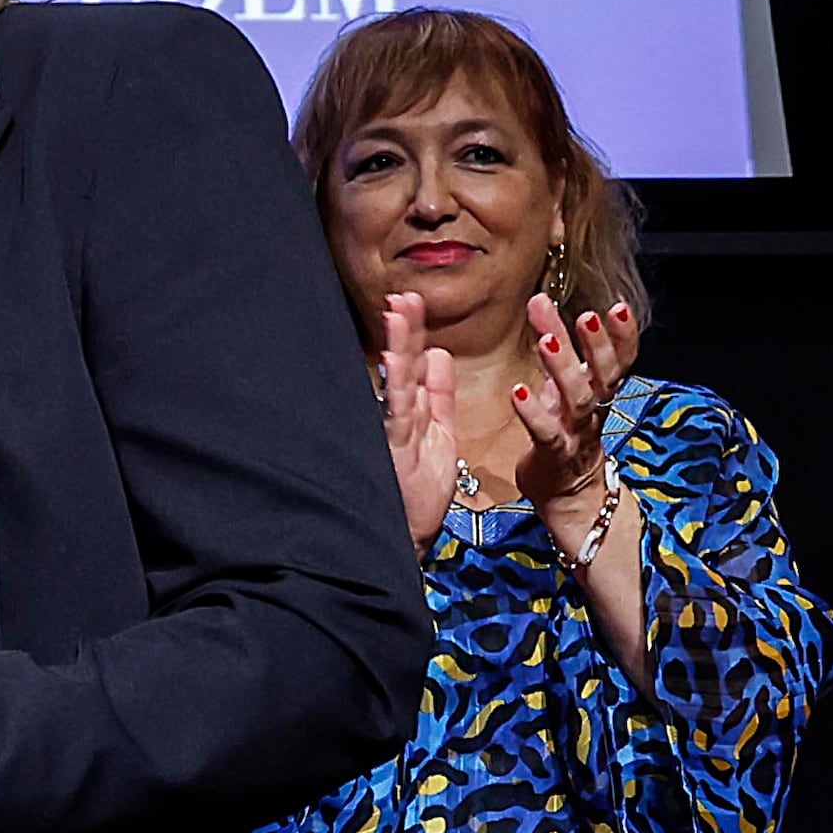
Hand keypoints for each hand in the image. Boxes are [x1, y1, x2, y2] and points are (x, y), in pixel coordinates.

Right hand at [378, 292, 461, 547]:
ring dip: (398, 344)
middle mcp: (399, 415)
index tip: (413, 301)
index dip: (414, 332)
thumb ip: (438, 394)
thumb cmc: (419, 492)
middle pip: (402, 363)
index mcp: (414, 410)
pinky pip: (396, 411)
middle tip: (403, 296)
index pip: (414, 362)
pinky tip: (393, 360)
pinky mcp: (393, 447)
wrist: (407, 536)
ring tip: (398, 311)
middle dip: (403, 329)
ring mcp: (393, 430)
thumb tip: (437, 352)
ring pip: (396, 379)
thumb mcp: (439, 433)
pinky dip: (396, 385)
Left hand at [507, 293, 640, 506]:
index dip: (623, 336)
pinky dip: (534, 413)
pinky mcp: (553, 453)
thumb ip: (559, 346)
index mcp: (599, 391)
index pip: (619, 360)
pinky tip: (519, 391)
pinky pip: (546, 432)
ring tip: (548, 341)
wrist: (568, 492)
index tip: (618, 306)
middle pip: (601, 375)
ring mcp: (575, 431)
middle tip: (586, 316)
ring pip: (577, 399)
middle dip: (596, 345)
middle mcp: (593, 409)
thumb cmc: (565, 430)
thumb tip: (542, 302)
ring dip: (564, 369)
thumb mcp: (568, 386)